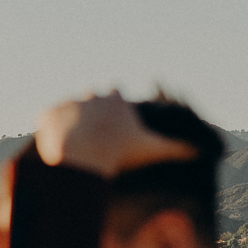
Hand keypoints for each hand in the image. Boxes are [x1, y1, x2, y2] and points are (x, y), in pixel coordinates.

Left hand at [35, 90, 199, 176]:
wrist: (85, 152)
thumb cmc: (120, 150)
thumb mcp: (153, 148)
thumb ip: (177, 149)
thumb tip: (202, 153)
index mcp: (114, 100)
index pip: (116, 94)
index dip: (115, 104)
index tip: (112, 116)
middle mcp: (90, 96)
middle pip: (91, 95)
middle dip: (92, 106)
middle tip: (93, 124)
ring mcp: (68, 104)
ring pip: (67, 108)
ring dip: (68, 119)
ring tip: (69, 134)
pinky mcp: (47, 114)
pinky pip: (45, 119)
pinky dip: (48, 129)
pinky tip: (50, 139)